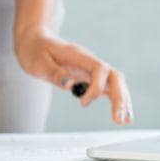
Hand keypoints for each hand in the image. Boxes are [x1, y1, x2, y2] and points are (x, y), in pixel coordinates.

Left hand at [15, 26, 132, 124]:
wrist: (35, 40)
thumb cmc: (35, 50)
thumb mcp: (38, 62)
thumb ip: (55, 73)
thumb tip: (71, 85)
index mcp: (78, 56)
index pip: (98, 69)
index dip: (96, 88)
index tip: (83, 103)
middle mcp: (88, 61)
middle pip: (113, 76)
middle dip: (119, 97)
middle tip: (118, 120)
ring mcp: (90, 68)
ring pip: (115, 82)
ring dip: (122, 100)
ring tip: (124, 120)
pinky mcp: (89, 75)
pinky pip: (108, 86)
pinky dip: (116, 99)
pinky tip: (122, 113)